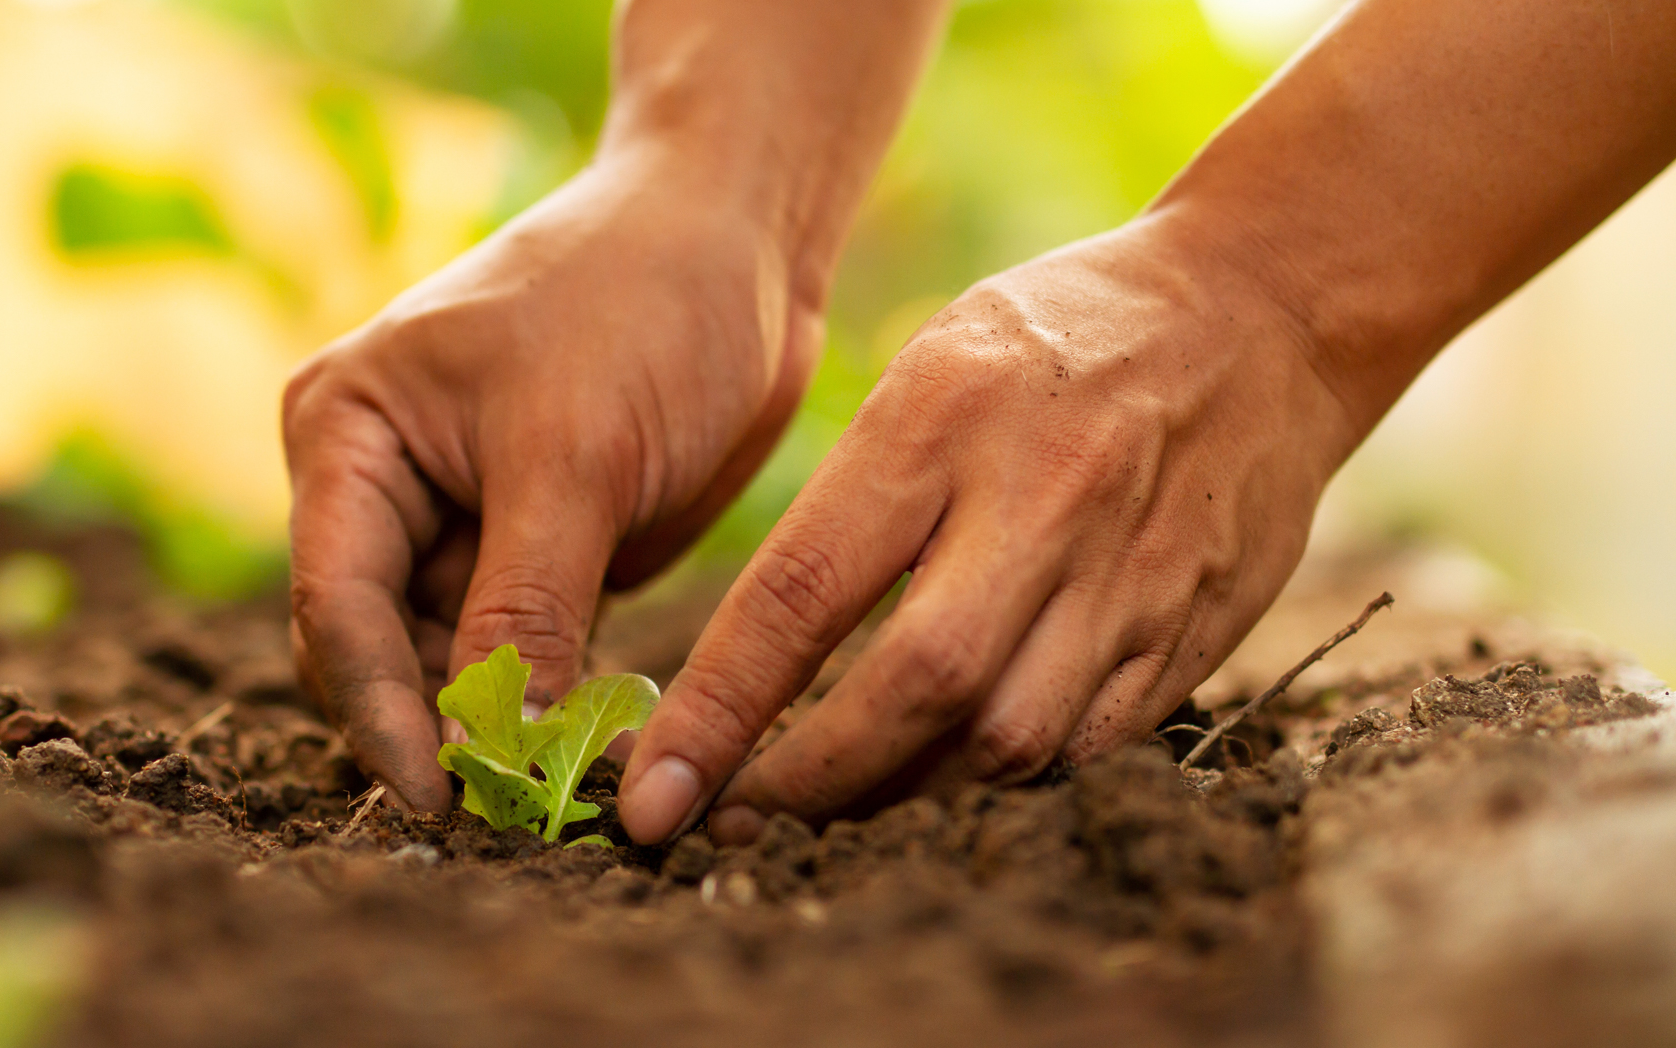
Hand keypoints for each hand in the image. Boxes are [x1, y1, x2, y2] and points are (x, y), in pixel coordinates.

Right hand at [283, 161, 821, 811]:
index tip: (439, 804)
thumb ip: (526, 608)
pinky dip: (553, 700)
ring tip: (567, 794)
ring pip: (454, 664)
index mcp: (346, 432)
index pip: (340, 603)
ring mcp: (456, 522)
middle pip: (379, 650)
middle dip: (441, 730)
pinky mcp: (531, 550)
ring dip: (504, 728)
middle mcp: (379, 483)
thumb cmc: (642, 302)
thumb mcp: (576, 456)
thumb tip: (500, 756)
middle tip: (510, 821)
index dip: (383, 712)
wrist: (741, 236)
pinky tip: (596, 746)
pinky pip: (522, 652)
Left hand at [618, 215, 1359, 843]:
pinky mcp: (1192, 629)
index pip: (804, 591)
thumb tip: (762, 658)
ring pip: (1006, 742)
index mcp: (945, 419)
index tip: (655, 790)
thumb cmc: (1058, 339)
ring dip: (904, 797)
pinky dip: (1004, 783)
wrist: (1263, 314)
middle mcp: (1043, 503)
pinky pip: (1089, 749)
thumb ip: (858, 501)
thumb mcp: (932, 365)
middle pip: (916, 688)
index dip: (721, 709)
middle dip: (812, 782)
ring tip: (833, 811)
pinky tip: (949, 782)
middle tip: (738, 822)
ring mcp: (1130, 575)